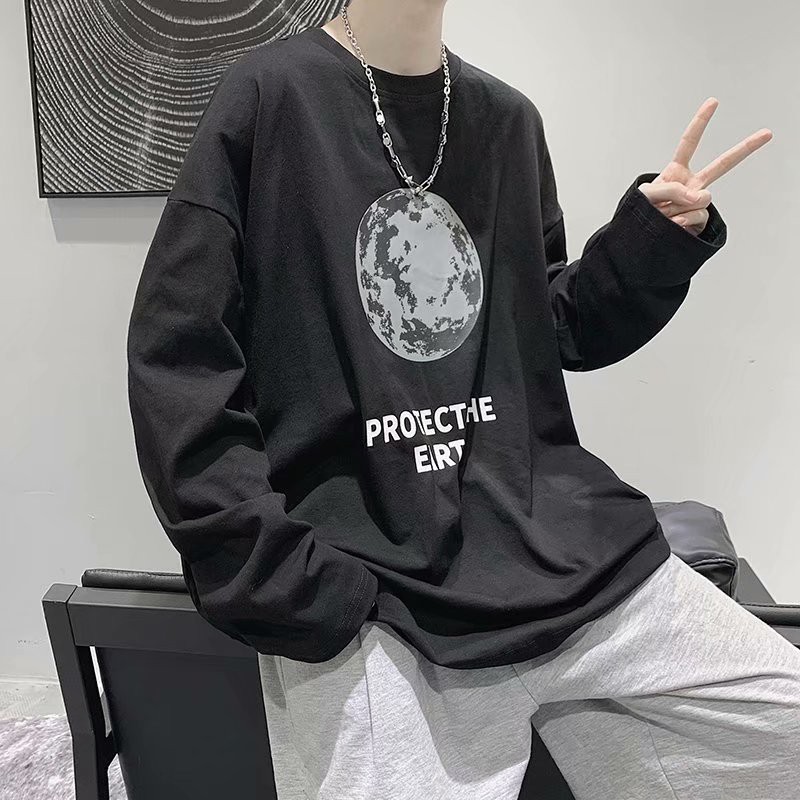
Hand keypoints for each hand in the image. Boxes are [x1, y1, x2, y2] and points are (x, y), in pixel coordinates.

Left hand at [638, 98, 772, 236]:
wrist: (639, 240)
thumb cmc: (639, 213)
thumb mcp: (645, 195)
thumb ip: (670, 190)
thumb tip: (700, 197)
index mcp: (676, 173)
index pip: (689, 144)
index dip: (700, 123)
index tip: (713, 103)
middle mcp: (691, 185)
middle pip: (722, 164)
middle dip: (745, 148)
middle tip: (766, 133)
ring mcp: (697, 203)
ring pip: (702, 198)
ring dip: (678, 207)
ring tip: (664, 215)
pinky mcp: (699, 220)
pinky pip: (697, 215)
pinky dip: (682, 221)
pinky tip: (673, 225)